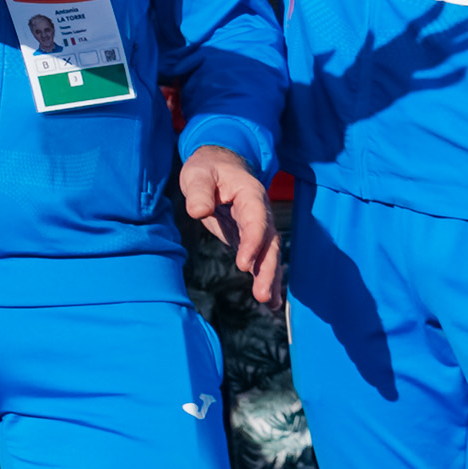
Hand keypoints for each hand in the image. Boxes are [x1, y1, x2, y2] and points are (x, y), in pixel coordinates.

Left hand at [177, 143, 281, 308]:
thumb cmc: (208, 168)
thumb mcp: (198, 173)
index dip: (253, 242)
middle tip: (262, 295)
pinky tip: (269, 301)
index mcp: (250, 194)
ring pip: (268, 254)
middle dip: (267, 269)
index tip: (245, 265)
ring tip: (269, 303)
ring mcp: (257, 227)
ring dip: (269, 278)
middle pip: (269, 243)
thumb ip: (199, 191)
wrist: (219, 165)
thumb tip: (199, 211)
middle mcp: (260, 212)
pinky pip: (260, 259)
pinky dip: (265, 278)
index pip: (256, 220)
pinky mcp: (249, 238)